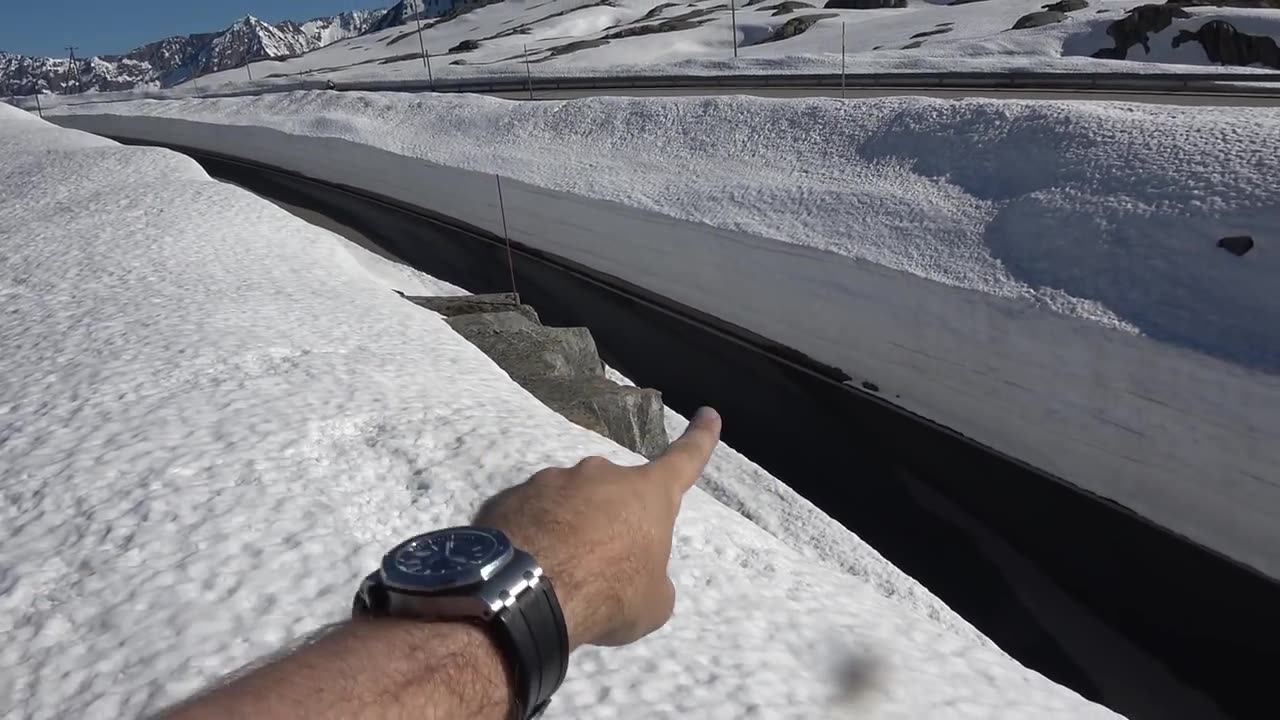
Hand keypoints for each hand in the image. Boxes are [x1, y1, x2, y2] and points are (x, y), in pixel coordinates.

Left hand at [475, 407, 721, 648]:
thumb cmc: (608, 593)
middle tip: (599, 566)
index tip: (708, 415)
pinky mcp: (512, 495)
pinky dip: (534, 535)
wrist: (525, 592)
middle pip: (615, 494)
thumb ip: (650, 578)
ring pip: (569, 503)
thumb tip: (636, 574)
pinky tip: (526, 568)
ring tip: (557, 573)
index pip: (683, 461)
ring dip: (569, 529)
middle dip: (611, 522)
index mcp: (647, 494)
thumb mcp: (652, 601)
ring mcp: (553, 480)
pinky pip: (532, 515)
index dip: (699, 440)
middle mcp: (601, 475)